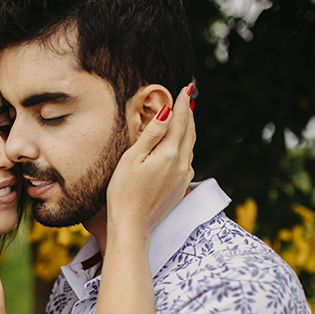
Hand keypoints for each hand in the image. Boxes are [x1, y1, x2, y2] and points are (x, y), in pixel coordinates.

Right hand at [106, 84, 195, 235]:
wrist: (132, 226)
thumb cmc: (124, 192)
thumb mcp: (132, 158)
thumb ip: (152, 134)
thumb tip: (167, 111)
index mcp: (170, 154)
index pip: (180, 120)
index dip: (183, 103)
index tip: (187, 87)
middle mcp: (182, 164)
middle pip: (189, 132)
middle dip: (189, 113)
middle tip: (190, 96)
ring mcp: (183, 177)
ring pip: (190, 146)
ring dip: (188, 129)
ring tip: (186, 117)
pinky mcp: (180, 188)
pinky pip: (186, 160)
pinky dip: (185, 146)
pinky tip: (180, 145)